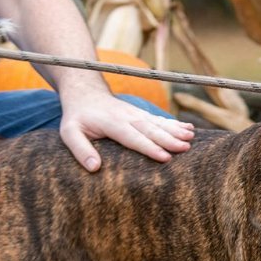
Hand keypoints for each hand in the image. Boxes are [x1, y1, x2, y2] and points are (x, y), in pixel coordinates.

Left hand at [56, 87, 194, 171]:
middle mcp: (127, 116)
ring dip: (176, 130)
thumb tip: (94, 168)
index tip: (164, 157)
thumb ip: (80, 150)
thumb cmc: (76, 117)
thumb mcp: (69, 133)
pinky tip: (189, 128)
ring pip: (158, 122)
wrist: (84, 92)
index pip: (132, 137)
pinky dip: (175, 123)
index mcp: (111, 123)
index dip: (149, 147)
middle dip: (169, 139)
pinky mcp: (140, 113)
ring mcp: (135, 113)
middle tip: (185, 148)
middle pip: (150, 129)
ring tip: (191, 138)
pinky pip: (159, 119)